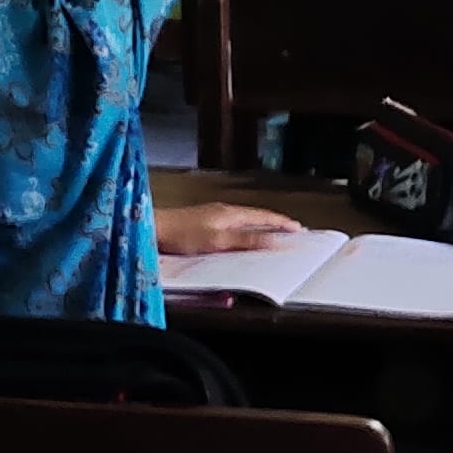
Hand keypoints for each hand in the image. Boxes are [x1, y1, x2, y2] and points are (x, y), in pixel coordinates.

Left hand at [157, 202, 308, 255]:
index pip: (264, 216)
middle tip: (290, 232)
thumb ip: (246, 240)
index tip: (298, 229)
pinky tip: (240, 240)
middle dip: (275, 224)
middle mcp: (224, 212)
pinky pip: (232, 227)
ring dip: (259, 228)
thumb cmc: (182, 234)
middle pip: (256, 217)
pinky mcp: (203, 225)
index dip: (282, 223)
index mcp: (231, 213)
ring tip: (271, 236)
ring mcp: (213, 217)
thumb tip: (275, 240)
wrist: (153, 229)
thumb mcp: (218, 240)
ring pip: (244, 221)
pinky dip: (244, 232)